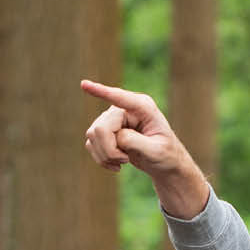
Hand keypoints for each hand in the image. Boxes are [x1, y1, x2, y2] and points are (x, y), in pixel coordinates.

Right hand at [79, 79, 209, 217]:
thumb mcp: (156, 151)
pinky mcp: (104, 131)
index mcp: (143, 107)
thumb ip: (136, 142)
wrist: (164, 164)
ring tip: (123, 161)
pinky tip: (116, 164)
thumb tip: (117, 136)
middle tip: (125, 160)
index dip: (101, 92)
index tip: (83, 84)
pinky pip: (90, 144)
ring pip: (92, 135)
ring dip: (106, 155)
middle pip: (101, 128)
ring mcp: (113, 118)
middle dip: (109, 150)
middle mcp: (125, 108)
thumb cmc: (166, 155)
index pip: (119, 98)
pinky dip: (101, 159)